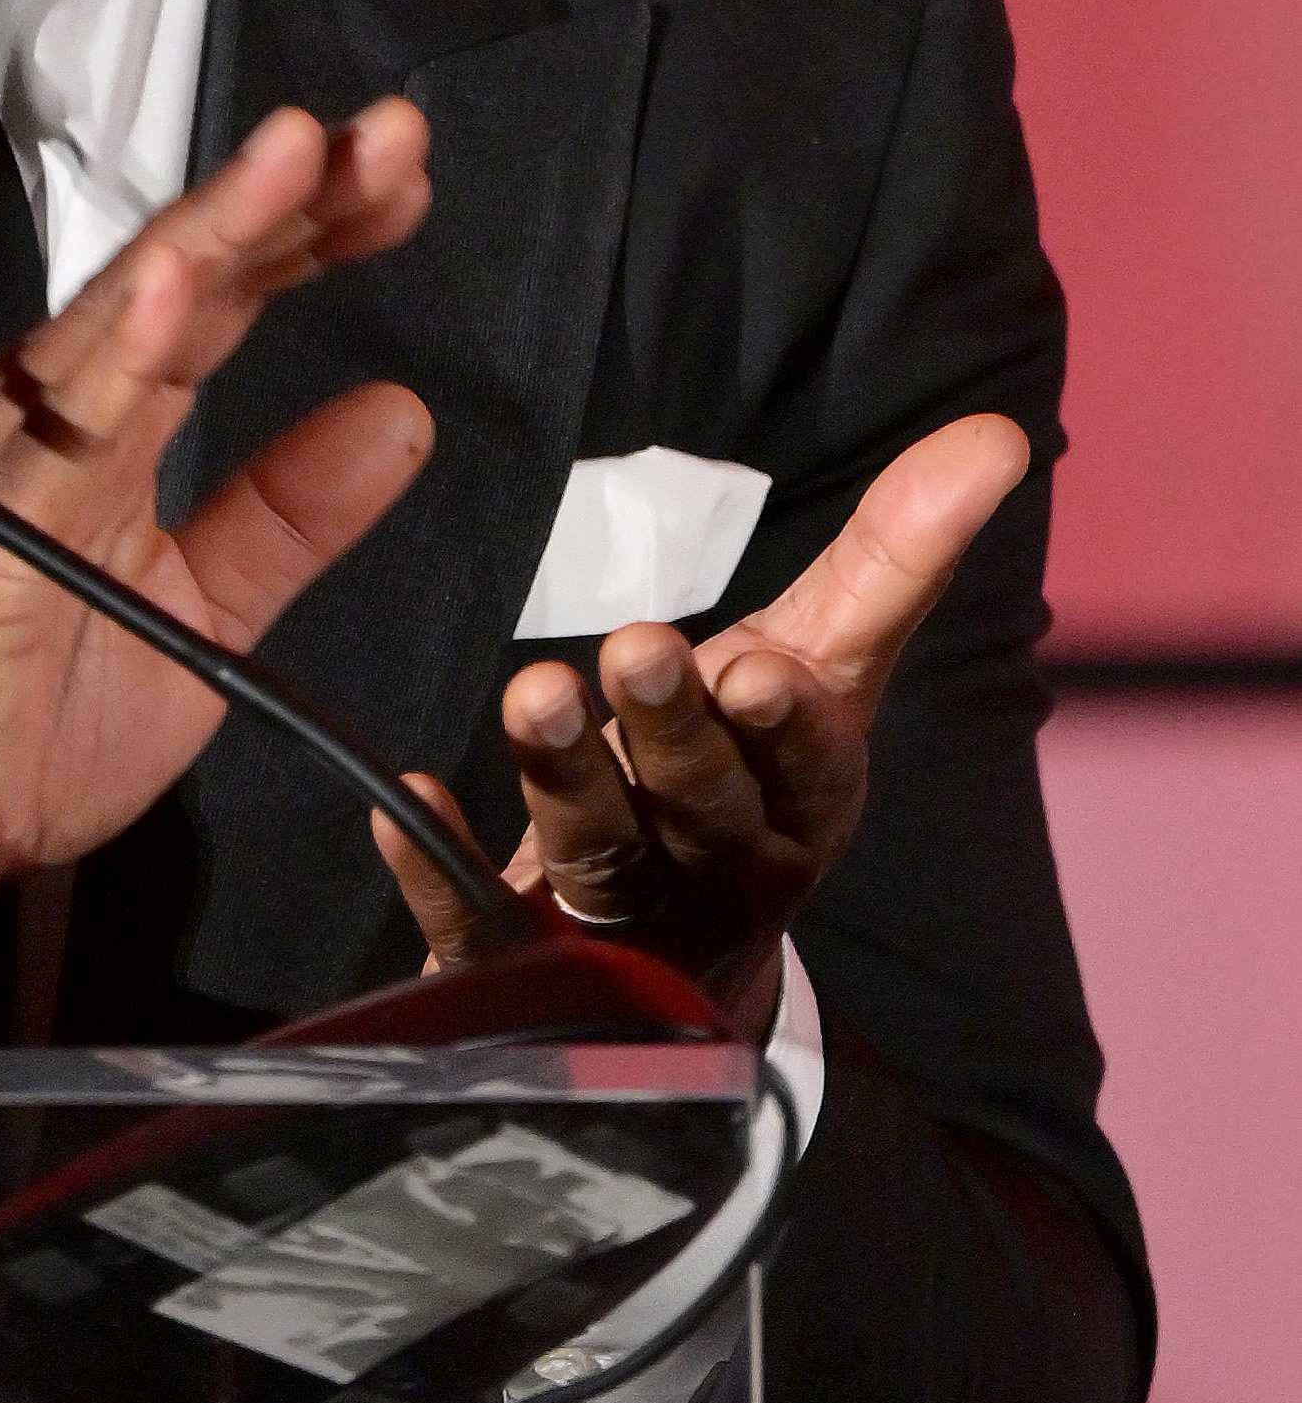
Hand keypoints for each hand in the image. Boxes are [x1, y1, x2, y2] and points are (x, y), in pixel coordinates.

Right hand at [0, 102, 435, 1019]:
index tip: (404, 177)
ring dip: (217, 230)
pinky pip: (61, 427)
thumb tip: (400, 411)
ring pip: (128, 316)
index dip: (314, 231)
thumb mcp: (204, 610)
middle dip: (290, 197)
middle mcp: (56, 407)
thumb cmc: (22, 714)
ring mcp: (13, 453)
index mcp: (109, 418)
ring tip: (299, 156)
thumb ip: (291, 514)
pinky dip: (119, 349)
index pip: (224, 297)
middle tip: (391, 131)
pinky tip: (179, 287)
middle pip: (185, 274)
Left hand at [373, 413, 1033, 1033]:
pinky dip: (438, 864)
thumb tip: (1000, 436)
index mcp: (802, 808)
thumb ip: (895, 554)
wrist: (672, 945)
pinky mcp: (519, 966)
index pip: (810, 772)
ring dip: (563, 778)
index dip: (790, 730)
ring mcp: (624, 934)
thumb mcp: (822, 661)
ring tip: (531, 694)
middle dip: (673, 736)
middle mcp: (722, 881)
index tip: (767, 669)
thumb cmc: (748, 767)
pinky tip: (402, 801)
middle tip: (633, 648)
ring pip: (599, 860)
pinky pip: (474, 924)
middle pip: (702, 813)